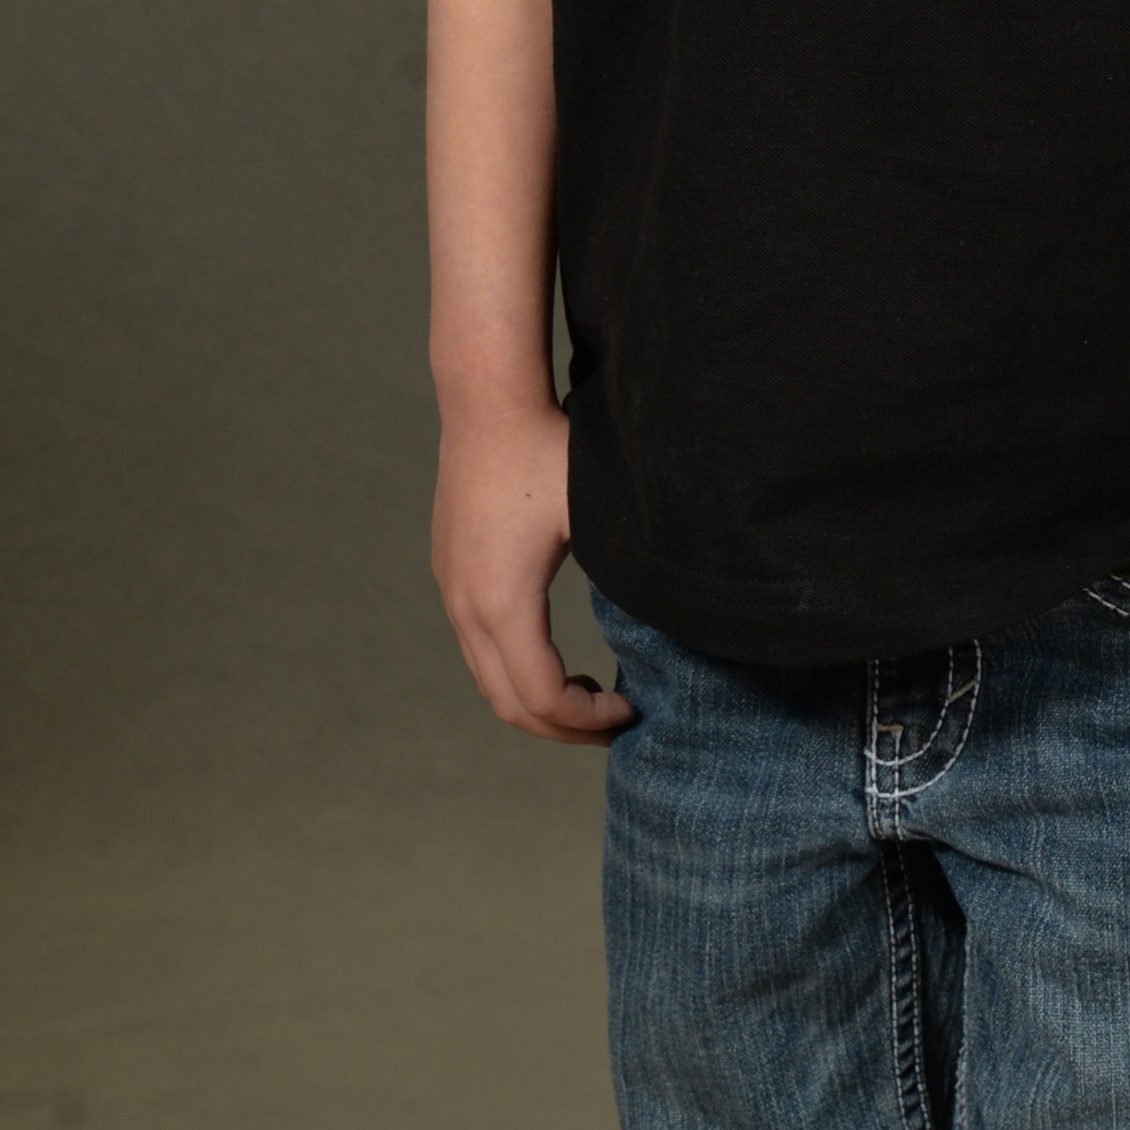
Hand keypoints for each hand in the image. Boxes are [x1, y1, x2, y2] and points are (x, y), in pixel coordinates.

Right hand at [431, 393, 635, 745]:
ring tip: (588, 697)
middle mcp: (466, 606)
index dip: (588, 721)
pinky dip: (514, 669)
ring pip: (488, 679)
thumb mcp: (596, 514)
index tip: (632, 710)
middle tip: (613, 727)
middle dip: (563, 728)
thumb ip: (628, 574)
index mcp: (504, 603)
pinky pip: (477, 646)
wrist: (486, 401)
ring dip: (536, 701)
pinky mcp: (449, 571)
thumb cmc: (547, 449)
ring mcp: (451, 590)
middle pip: (509, 705)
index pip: (543, 699)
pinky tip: (553, 655)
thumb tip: (680, 620)